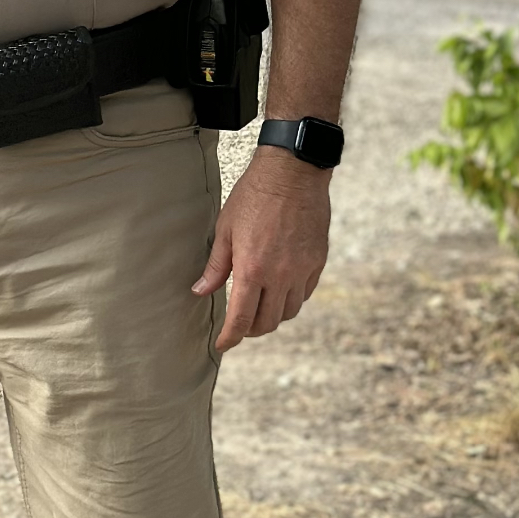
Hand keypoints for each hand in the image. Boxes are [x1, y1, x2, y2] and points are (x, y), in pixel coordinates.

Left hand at [194, 146, 330, 351]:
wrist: (293, 173)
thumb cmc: (254, 197)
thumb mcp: (225, 230)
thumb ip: (216, 267)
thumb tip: (201, 292)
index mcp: (253, 269)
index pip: (242, 319)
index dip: (230, 338)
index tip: (223, 345)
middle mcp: (280, 275)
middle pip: (268, 322)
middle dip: (251, 330)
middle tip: (240, 325)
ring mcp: (302, 270)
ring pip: (289, 311)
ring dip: (273, 315)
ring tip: (260, 306)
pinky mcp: (318, 261)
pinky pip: (305, 293)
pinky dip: (292, 298)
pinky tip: (281, 289)